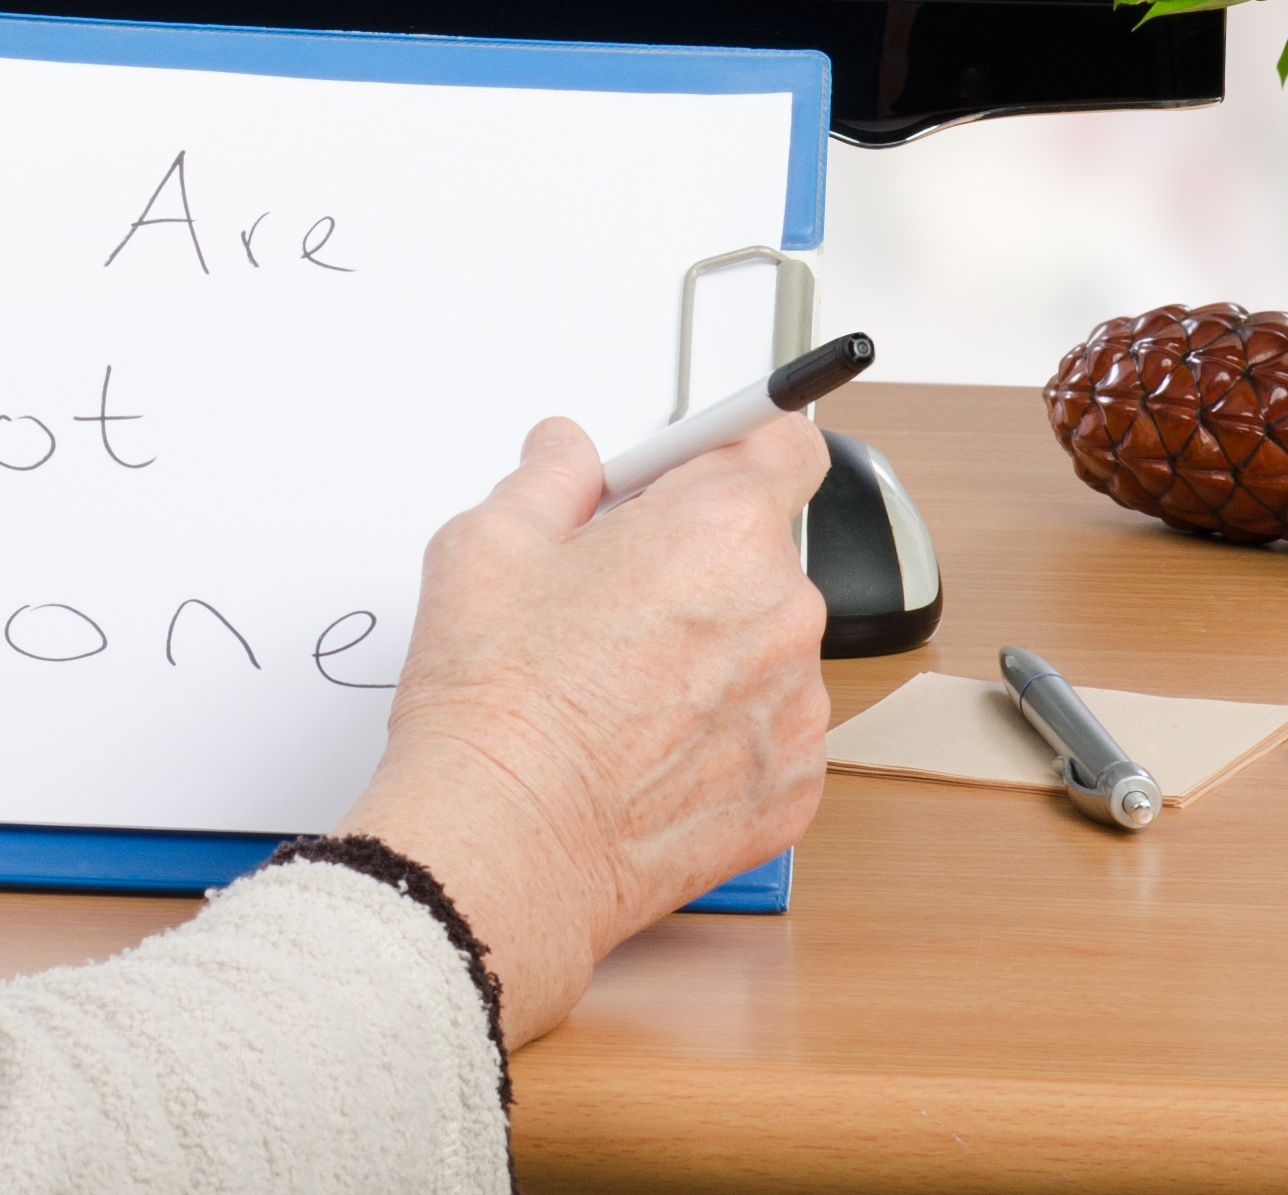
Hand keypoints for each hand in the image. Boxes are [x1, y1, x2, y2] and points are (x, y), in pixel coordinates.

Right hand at [329, 413, 832, 1047]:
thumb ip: (550, 476)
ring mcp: (797, 708)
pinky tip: (645, 746)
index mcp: (721, 527)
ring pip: (765, 647)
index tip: (702, 464)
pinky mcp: (793, 789)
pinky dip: (723, 733)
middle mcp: (781, 611)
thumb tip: (567, 453)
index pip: (783, 446)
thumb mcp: (490, 543)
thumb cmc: (499, 702)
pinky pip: (771, 732)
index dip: (736, 448)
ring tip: (620, 688)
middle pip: (761, 553)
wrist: (508, 842)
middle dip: (697, 561)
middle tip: (612, 595)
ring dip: (714, 652)